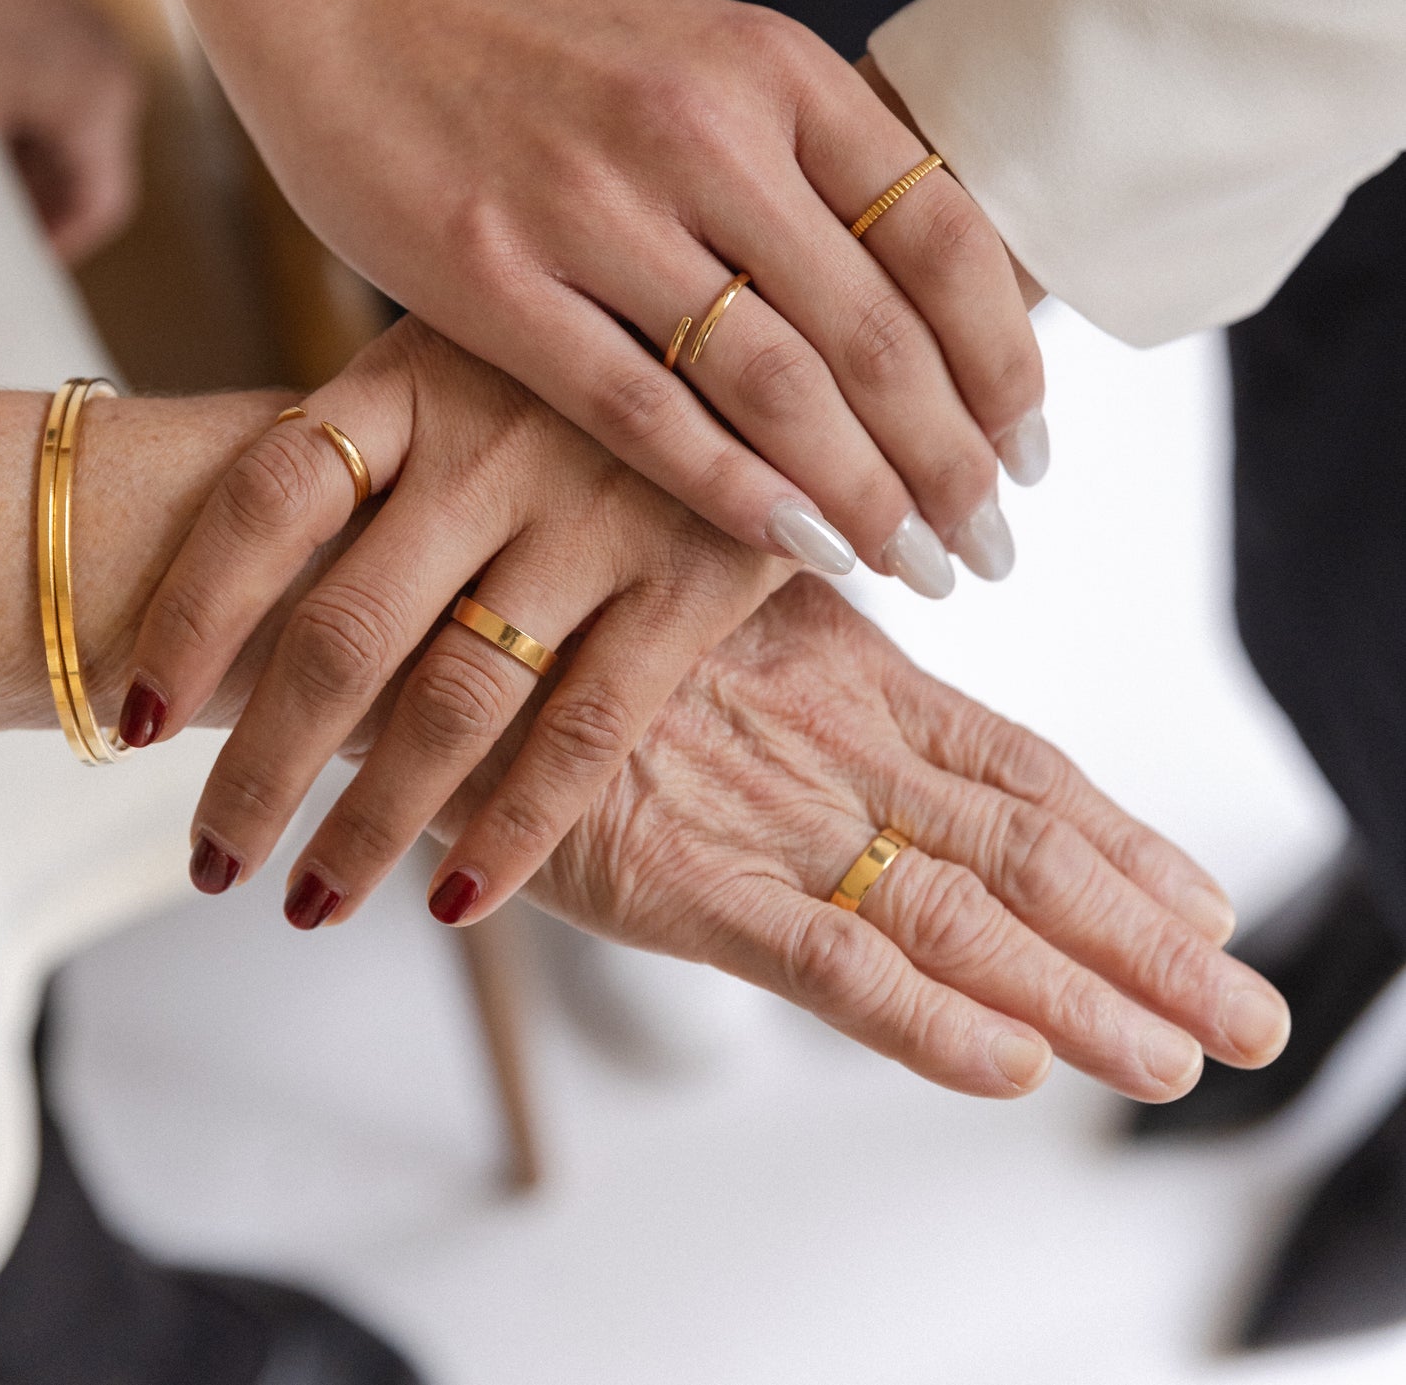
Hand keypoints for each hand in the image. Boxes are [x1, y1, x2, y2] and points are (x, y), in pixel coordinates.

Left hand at [0, 0, 142, 263]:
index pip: (104, 205)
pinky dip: (15, 125)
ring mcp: (88, 44)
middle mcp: (112, 75)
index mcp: (105, 104)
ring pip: (65, 134)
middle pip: (87, 170)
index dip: (60, 244)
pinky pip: (49, 95)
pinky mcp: (56, 22)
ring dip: (23, 167)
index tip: (16, 269)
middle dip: (39, 206)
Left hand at [122, 317, 785, 925]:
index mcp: (419, 369)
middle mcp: (497, 435)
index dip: (187, 619)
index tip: (134, 724)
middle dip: (264, 767)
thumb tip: (266, 584)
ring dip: (369, 821)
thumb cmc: (598, 360)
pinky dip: (511, 829)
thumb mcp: (485, 345)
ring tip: (311, 902)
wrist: (792, 317)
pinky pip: (584, 732)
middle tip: (215, 860)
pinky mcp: (697, 572)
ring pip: (454, 702)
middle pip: (340, 630)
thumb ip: (396, 443)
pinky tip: (454, 901)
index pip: (265, 499)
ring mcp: (599, 506)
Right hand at [238, 0, 1044, 596]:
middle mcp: (701, 129)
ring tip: (917, 565)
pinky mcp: (490, 273)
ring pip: (774, 382)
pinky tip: (793, 545)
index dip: (1003, 357)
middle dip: (950, 460)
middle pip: (874, 331)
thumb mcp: (702, 61)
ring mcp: (591, 202)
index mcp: (772, 69)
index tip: (1028, 450)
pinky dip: (731, 488)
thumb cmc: (542, 47)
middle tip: (987, 546)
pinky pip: (641, 409)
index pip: (940, 236)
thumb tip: (926, 298)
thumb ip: (803, 165)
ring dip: (862, 492)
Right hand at [464, 577, 1288, 1100]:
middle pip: (1020, 849)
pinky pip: (823, 957)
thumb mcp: (698, 594)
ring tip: (1180, 1055)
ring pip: (956, 911)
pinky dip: (921, 1017)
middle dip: (1142, 940)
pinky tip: (1011, 1063)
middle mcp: (825, 735)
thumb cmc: (551, 596)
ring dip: (1078, 992)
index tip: (1202, 897)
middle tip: (1248, 1014)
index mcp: (838, 665)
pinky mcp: (671, 872)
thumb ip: (785, 646)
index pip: (1014, 764)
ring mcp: (759, 805)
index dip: (1118, 835)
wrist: (405, 590)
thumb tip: (851, 685)